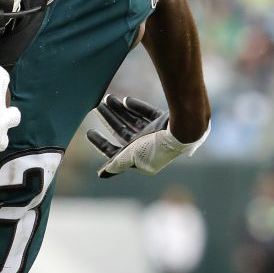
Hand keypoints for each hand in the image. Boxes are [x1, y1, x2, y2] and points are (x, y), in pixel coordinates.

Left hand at [85, 94, 206, 177]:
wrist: (184, 130)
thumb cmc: (156, 146)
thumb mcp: (131, 157)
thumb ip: (116, 164)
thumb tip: (101, 174)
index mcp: (140, 159)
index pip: (115, 151)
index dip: (101, 143)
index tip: (89, 132)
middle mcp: (148, 147)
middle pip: (123, 132)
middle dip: (109, 120)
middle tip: (97, 106)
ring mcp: (157, 134)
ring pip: (133, 121)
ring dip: (119, 110)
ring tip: (108, 98)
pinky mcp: (165, 122)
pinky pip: (148, 113)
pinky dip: (137, 107)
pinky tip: (126, 100)